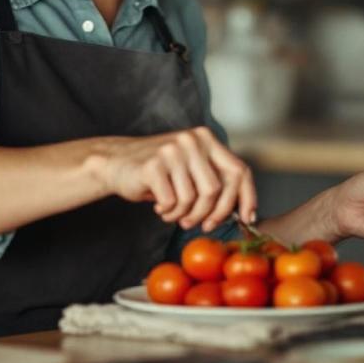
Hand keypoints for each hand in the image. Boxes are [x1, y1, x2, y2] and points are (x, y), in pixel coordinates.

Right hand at [94, 127, 256, 231]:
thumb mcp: (191, 167)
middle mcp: (192, 140)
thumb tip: (243, 210)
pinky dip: (167, 212)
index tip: (247, 217)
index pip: (238, 170)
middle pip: (215, 190)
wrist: (115, 163)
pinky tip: (159, 207)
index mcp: (207, 139)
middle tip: (196, 223)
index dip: (247, 196)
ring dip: (183, 215)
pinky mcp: (153, 165)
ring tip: (172, 212)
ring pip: (192, 199)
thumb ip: (214, 179)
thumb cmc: (159, 171)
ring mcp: (172, 151)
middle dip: (209, 214)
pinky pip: (172, 202)